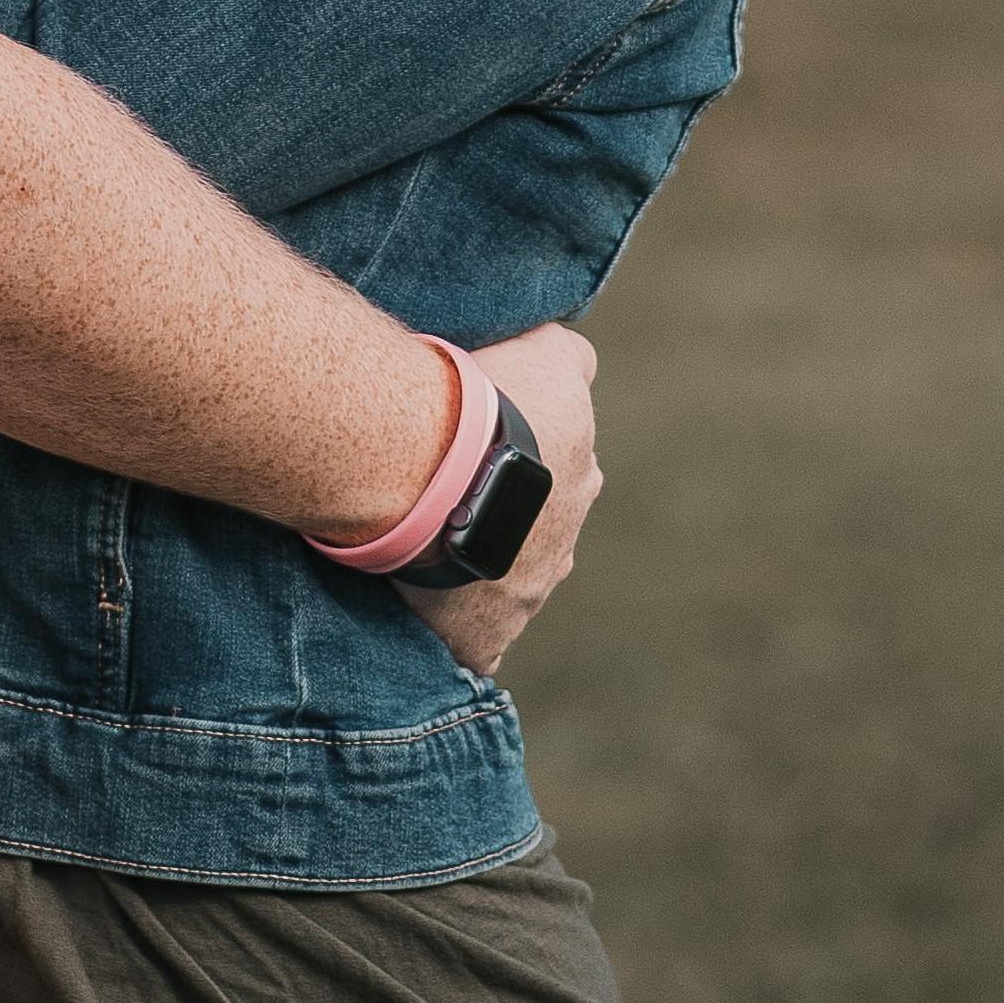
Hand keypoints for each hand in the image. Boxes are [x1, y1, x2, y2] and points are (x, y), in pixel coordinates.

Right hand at [406, 321, 600, 680]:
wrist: (431, 466)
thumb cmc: (486, 404)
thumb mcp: (548, 353)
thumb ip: (570, 355)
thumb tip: (577, 360)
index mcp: (578, 481)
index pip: (557, 476)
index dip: (514, 464)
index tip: (473, 454)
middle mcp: (562, 544)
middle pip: (536, 536)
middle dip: (502, 522)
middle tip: (445, 501)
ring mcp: (527, 595)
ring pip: (509, 588)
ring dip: (478, 572)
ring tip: (425, 552)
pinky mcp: (486, 638)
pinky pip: (480, 649)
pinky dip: (462, 638)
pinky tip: (431, 623)